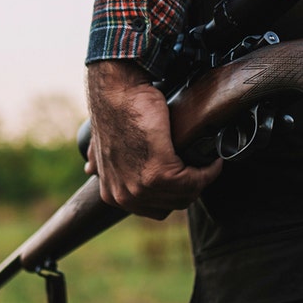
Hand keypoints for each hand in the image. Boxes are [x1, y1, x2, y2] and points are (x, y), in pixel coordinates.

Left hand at [85, 59, 221, 218]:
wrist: (118, 92)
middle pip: (173, 204)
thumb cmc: (117, 113)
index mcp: (112, 194)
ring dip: (202, 179)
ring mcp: (141, 187)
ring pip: (186, 195)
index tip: (186, 176)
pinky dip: (208, 171)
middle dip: (191, 188)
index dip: (174, 194)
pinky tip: (211, 160)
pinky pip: (194, 181)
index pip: (155, 209)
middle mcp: (124, 196)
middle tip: (201, 168)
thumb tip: (91, 168)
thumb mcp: (102, 146)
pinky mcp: (159, 172)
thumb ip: (99, 162)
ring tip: (207, 164)